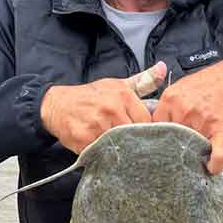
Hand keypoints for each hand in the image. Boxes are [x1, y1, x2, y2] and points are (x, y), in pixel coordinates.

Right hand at [40, 62, 165, 152]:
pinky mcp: (84, 139)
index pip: (146, 121)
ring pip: (120, 146)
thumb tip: (164, 68)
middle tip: (130, 144)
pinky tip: (101, 150)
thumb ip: (144, 81)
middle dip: (133, 141)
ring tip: (115, 147)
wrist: (58, 105)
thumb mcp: (118, 85)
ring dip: (119, 150)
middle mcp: (111, 109)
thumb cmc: (91, 96)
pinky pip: (102, 153)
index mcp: (123, 95)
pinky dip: (103, 154)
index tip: (141, 134)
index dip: (145, 130)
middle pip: (134, 135)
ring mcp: (97, 124)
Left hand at [151, 55, 222, 173]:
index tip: (162, 143)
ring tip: (197, 152)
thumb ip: (168, 107)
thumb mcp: (180, 87)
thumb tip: (157, 125)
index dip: (159, 137)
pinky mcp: (221, 129)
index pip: (155, 127)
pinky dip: (215, 163)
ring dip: (195, 153)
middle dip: (176, 146)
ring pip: (192, 147)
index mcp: (171, 99)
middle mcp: (184, 110)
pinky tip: (212, 168)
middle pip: (172, 139)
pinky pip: (217, 153)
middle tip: (181, 149)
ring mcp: (203, 121)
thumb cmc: (210, 84)